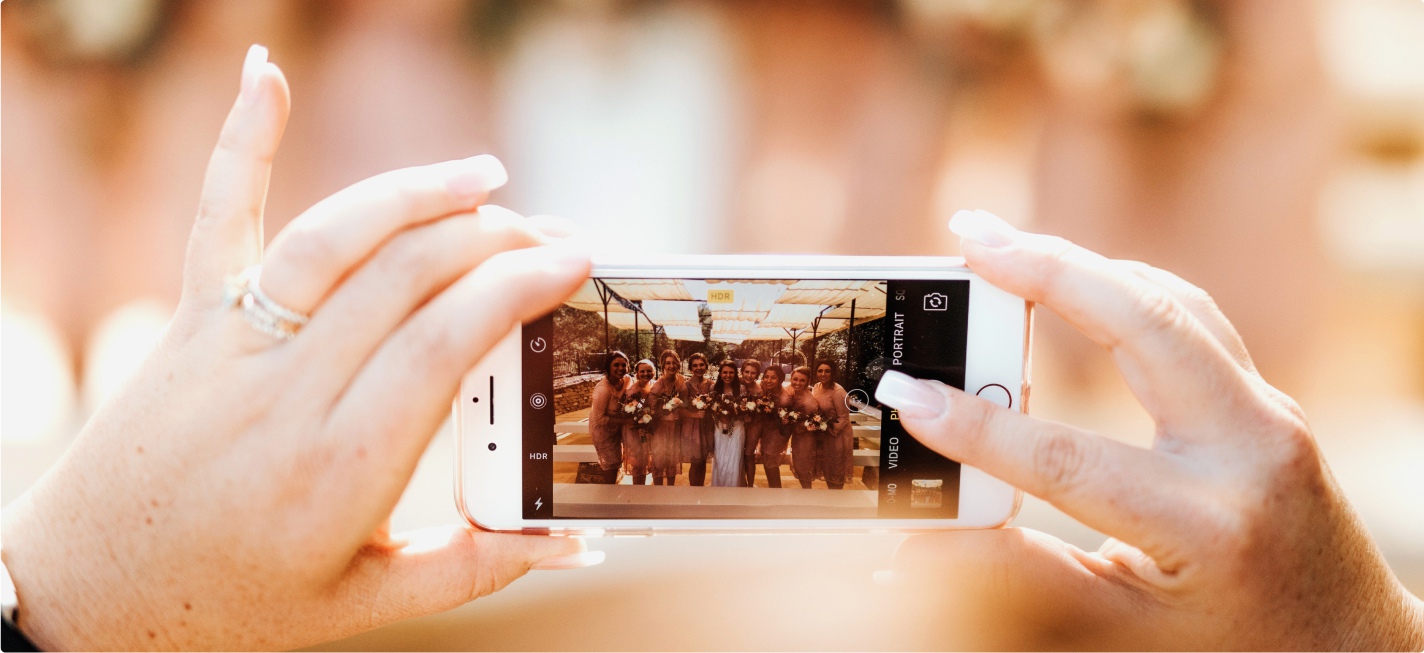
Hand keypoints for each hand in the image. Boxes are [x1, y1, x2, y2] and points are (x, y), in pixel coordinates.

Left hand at [0, 46, 595, 650]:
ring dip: (415, 192)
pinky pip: (218, 220)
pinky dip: (238, 143)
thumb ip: (473, 570)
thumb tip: (571, 539)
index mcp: (340, 466)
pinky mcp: (189, 324)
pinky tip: (263, 74)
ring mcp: (230, 347)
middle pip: (405, 277)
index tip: (574, 260)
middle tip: (554, 234)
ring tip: (485, 176)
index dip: (518, 285)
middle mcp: (286, 394)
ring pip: (334, 238)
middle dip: (496, 238)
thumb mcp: (363, 605)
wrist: (84, 595)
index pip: (444, 342)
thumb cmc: (230, 604)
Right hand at [874, 210, 1423, 649]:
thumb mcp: (1124, 628)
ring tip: (1000, 245)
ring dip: (1084, 265)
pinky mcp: (1265, 401)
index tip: (908, 393)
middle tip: (968, 237)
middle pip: (1147, 324)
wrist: (1351, 648)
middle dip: (1050, 268)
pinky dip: (1127, 288)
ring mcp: (1268, 416)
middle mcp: (1248, 454)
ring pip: (1174, 303)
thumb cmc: (1234, 645)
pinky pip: (1194, 319)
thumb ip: (1025, 580)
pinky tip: (1076, 281)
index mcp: (1207, 527)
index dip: (979, 427)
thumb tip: (920, 547)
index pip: (1069, 462)